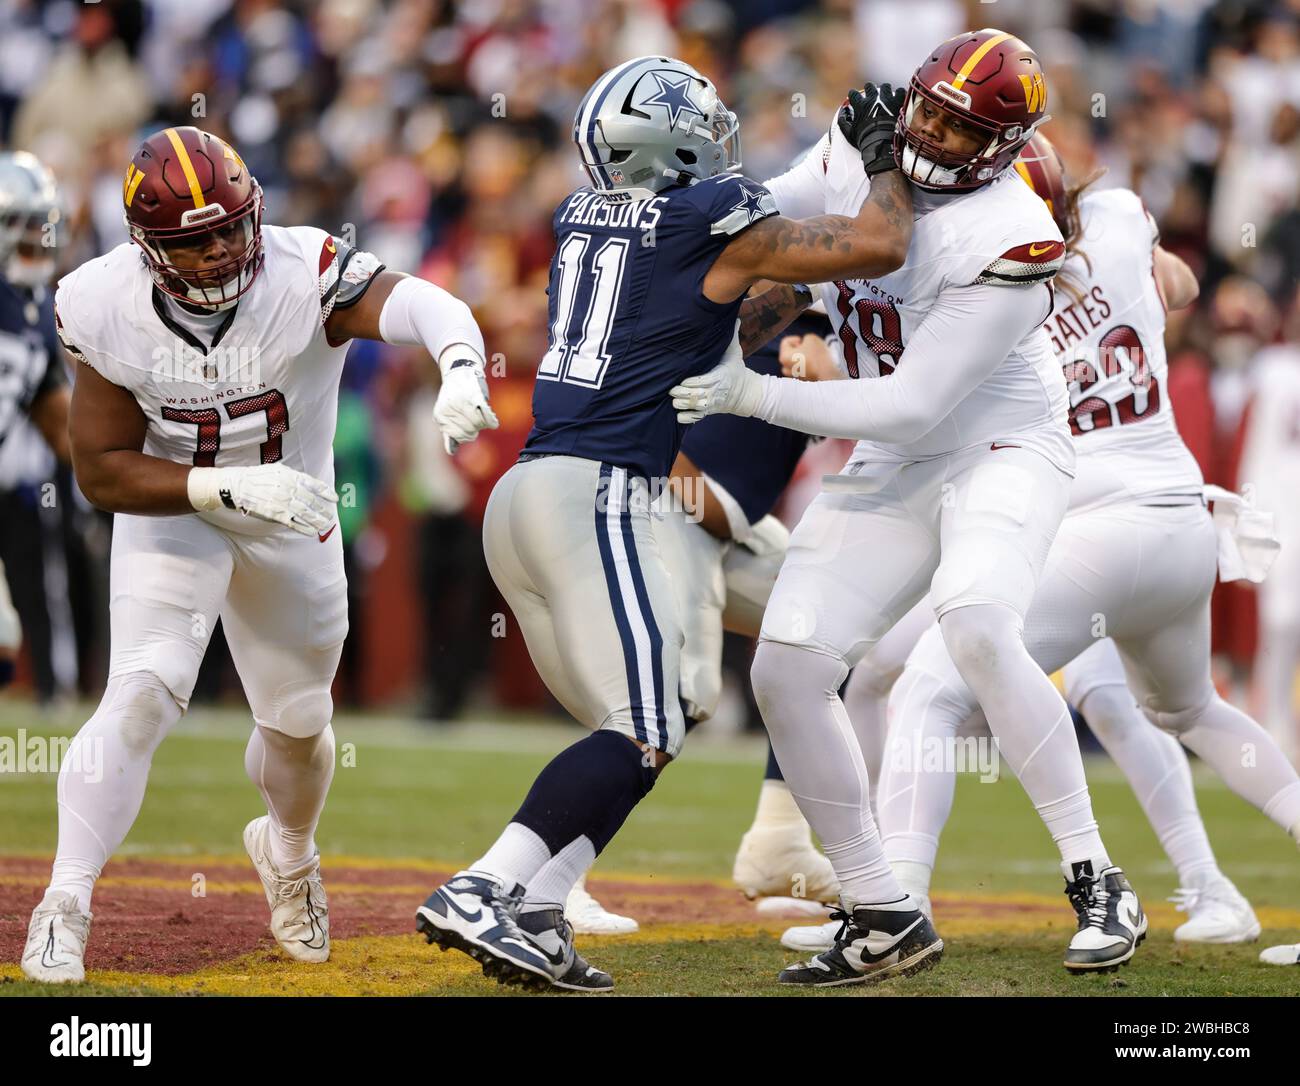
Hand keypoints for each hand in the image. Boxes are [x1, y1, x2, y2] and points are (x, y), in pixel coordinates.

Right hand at [188, 464, 338, 535]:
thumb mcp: (274, 471)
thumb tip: (304, 485)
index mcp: (288, 475)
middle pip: (310, 500)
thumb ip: (290, 478)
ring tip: (324, 526)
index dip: (325, 492)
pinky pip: (291, 522)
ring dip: (315, 520)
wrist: (232, 485)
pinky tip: (310, 533)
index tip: (334, 499)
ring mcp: (280, 500)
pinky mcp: (272, 512)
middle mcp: (287, 487)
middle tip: (330, 516)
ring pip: (303, 512)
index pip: (312, 484)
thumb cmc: (252, 478)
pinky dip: (302, 527)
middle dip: (322, 509)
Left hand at [435, 359, 498, 453]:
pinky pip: (486, 415)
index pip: (459, 436)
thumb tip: (451, 452)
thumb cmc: (454, 394)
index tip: (470, 428)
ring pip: (479, 425)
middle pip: (470, 431)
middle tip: (477, 421)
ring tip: (483, 417)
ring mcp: (462, 403)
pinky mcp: (475, 396)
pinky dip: (491, 420)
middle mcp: (449, 410)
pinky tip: (493, 422)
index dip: (468, 435)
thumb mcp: (446, 412)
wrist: (459, 369)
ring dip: (484, 423)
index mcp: (440, 415)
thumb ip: (449, 430)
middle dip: (476, 428)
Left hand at [671, 325, 763, 421]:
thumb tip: (736, 316)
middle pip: (693, 395)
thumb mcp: (735, 353)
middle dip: (680, 393)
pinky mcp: (708, 412)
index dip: (689, 382)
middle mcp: (714, 392)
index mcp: (719, 377)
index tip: (681, 380)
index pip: (701, 381)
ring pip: (692, 407)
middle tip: (671, 389)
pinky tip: (678, 412)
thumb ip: (732, 336)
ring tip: (674, 399)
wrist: (746, 393)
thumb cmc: (736, 370)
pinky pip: (693, 418)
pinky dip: (684, 417)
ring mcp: (710, 404)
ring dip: (680, 404)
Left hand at [779, 334, 839, 381]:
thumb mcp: (811, 338)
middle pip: (789, 353)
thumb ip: (804, 338)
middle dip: (798, 349)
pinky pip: (803, 370)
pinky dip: (808, 366)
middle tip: (808, 349)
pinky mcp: (802, 381)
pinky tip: (816, 364)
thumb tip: (805, 343)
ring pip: (796, 362)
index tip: (804, 341)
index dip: (796, 338)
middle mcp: (786, 368)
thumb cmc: (818, 356)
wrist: (828, 374)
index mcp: (784, 357)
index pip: (786, 342)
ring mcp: (794, 376)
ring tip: (813, 356)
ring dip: (803, 358)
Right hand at [837, 82, 905, 175]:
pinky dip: (900, 94)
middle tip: (871, 94)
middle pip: (870, 86)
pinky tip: (899, 98)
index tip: (854, 97)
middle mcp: (873, 98)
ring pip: (886, 86)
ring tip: (887, 96)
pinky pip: (900, 92)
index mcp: (860, 105)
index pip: (854, 94)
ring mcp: (887, 98)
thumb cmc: (866, 140)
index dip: (853, 95)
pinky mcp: (898, 101)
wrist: (883, 143)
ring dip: (885, 91)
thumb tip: (841, 115)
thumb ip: (843, 123)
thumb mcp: (850, 135)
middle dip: (869, 89)